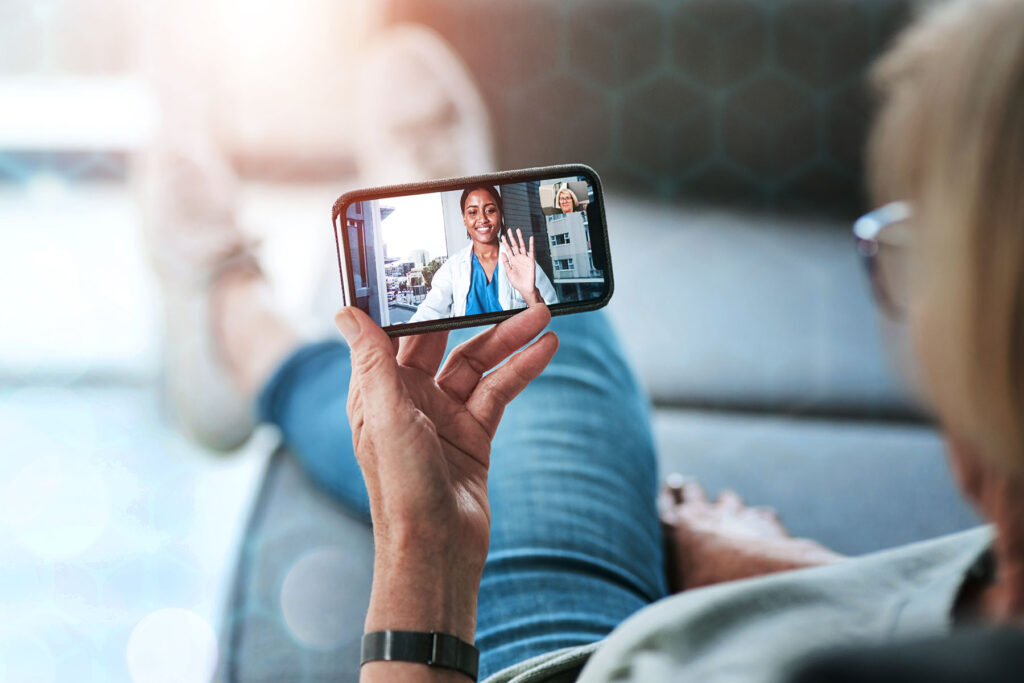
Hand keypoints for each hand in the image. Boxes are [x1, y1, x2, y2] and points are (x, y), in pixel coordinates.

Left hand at [334, 304, 557, 645]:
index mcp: (378, 392)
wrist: (438, 549)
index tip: (434, 266)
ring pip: (478, 364)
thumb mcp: (385, 417)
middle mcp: (410, 400)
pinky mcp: (474, 434)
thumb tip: (346, 313)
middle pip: (444, 342)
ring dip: (508, 340)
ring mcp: (445, 416)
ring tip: (543, 316)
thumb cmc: (401, 487)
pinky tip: (544, 351)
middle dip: (474, 315)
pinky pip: (499, 391)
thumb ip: (373, 361)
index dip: (415, 301)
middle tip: (503, 285)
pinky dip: (521, 370)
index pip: (395, 333)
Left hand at [502, 228, 540, 304]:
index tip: (502, 236)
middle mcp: (519, 258)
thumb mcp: (508, 272)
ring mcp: (525, 259)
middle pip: (515, 245)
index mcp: (513, 261)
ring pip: (522, 246)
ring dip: (520, 238)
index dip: (505, 243)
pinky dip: (531, 244)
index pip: (508, 249)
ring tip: (518, 231)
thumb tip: (502, 253)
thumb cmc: (517, 282)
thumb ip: (505, 262)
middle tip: (509, 230)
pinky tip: (531, 238)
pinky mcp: (531, 261)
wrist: (525, 288)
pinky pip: (531, 251)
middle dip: (512, 238)